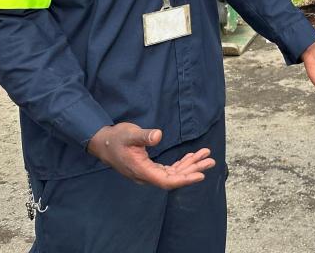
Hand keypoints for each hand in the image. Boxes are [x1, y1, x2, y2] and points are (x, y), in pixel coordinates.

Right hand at [86, 122, 214, 189]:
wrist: (103, 142)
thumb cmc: (116, 138)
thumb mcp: (129, 134)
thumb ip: (144, 136)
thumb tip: (157, 135)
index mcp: (142, 171)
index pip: (166, 180)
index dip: (184, 179)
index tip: (200, 176)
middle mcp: (146, 175)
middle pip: (174, 178)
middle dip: (193, 170)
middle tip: (211, 160)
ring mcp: (148, 173)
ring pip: (173, 173)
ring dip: (190, 165)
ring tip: (207, 156)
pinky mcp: (149, 167)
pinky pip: (169, 169)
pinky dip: (182, 163)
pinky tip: (192, 157)